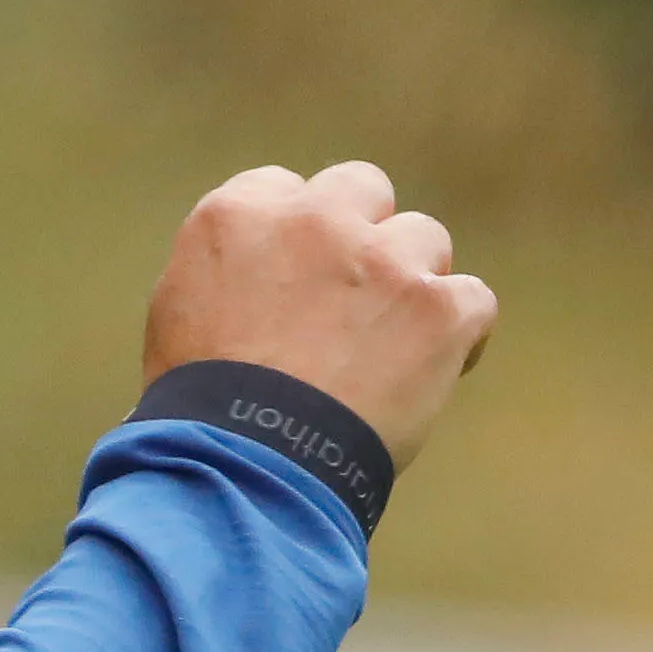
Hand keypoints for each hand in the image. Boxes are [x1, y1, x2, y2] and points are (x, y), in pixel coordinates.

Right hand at [145, 162, 499, 470]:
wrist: (250, 463)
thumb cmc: (200, 410)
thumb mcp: (178, 317)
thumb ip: (224, 272)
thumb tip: (254, 276)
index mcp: (240, 215)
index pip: (284, 188)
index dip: (299, 236)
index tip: (300, 277)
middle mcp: (314, 219)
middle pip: (363, 188)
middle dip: (363, 234)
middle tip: (353, 298)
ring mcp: (383, 260)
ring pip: (425, 239)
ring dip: (413, 283)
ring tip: (393, 345)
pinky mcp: (437, 309)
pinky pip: (474, 301)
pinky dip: (462, 335)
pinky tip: (437, 370)